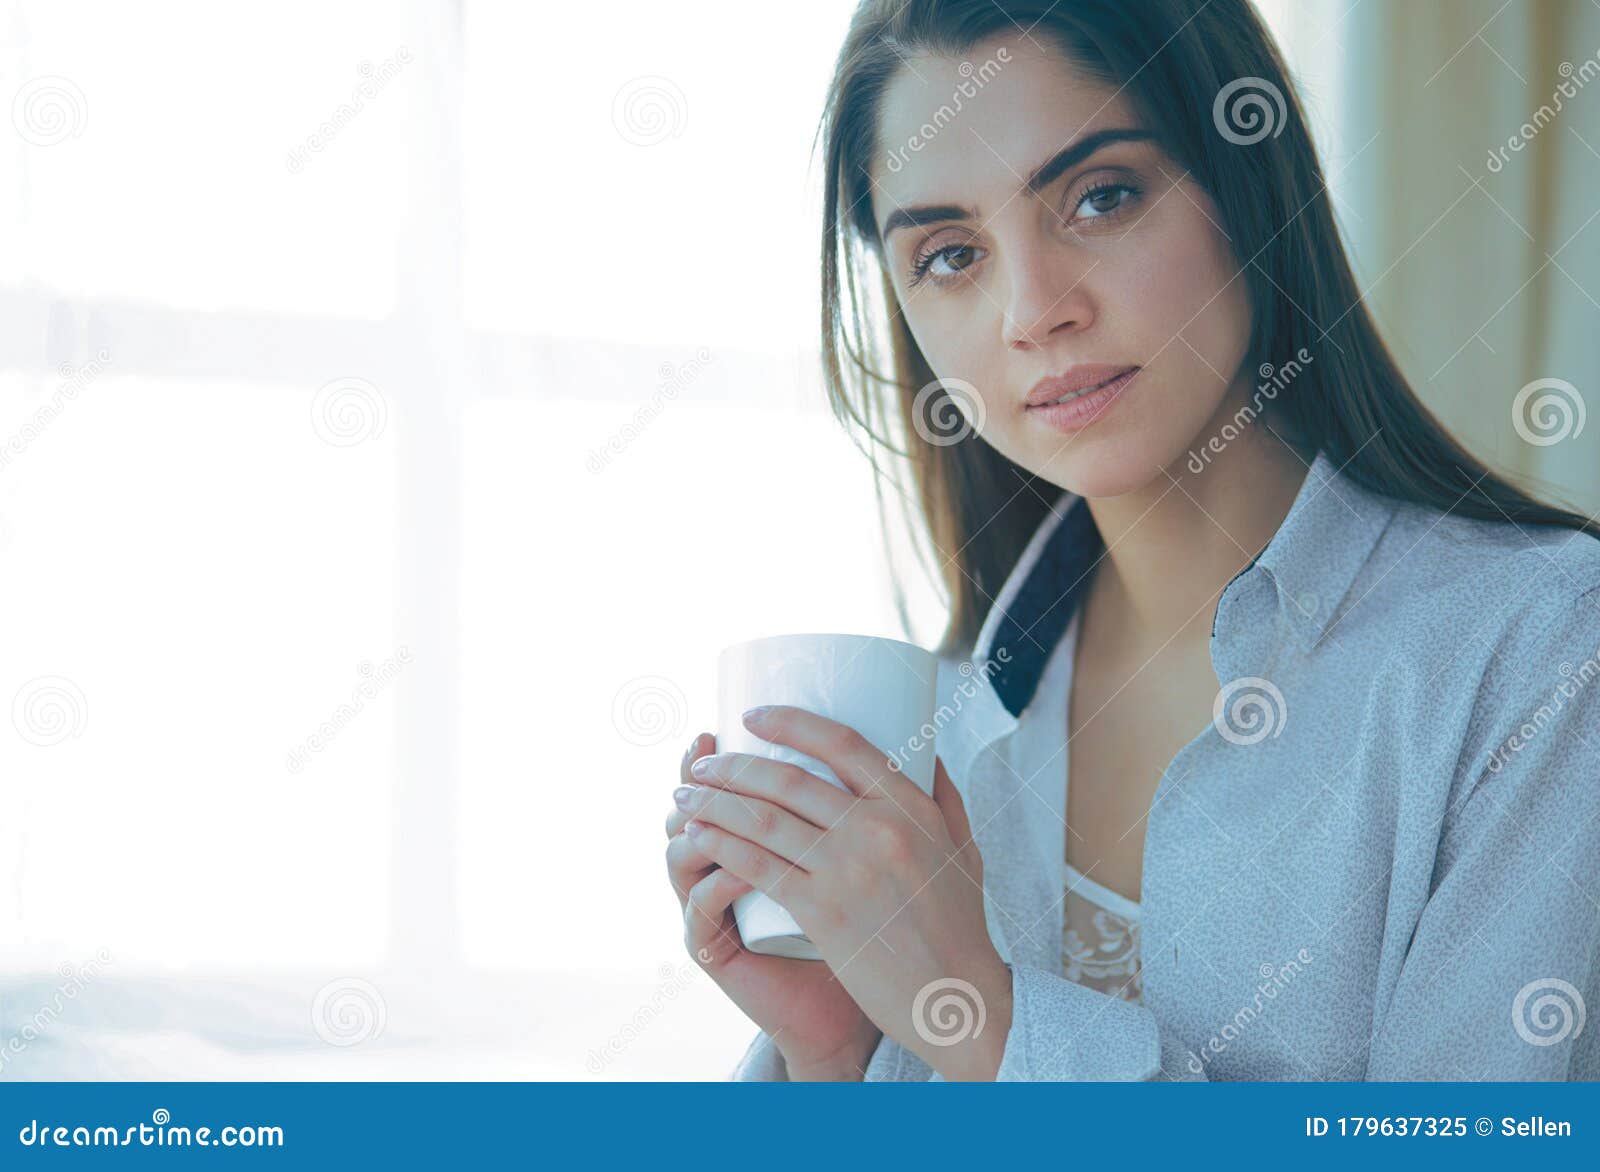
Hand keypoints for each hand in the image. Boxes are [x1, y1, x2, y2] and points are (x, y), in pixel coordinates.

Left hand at [677, 705, 1012, 1080]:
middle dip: (733, 765)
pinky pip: (758, 867)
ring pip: (763, 820)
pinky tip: (697, 835)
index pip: (842, 743)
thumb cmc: (959, 924)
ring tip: (684, 794)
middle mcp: (877, 830)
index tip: (752, 717)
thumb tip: (927, 750)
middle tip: (703, 763)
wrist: (954, 996)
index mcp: (910, 807)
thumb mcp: (963, 848)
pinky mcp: (823, 913)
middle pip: (788, 779)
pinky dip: (722, 845)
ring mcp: (847, 870)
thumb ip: (944, 797)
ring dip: (714, 801)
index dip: (790, 722)